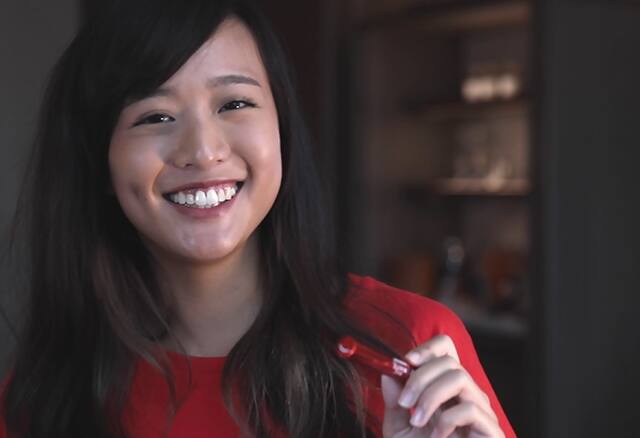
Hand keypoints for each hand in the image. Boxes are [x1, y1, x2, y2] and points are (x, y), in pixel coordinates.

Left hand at [380, 335, 503, 437]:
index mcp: (445, 388)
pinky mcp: (492, 431)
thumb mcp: (399, 426)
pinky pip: (470, 410)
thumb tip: (389, 372)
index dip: (428, 348)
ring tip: (417, 421)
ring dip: (431, 396)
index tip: (406, 361)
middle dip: (420, 377)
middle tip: (404, 402)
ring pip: (459, 378)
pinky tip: (436, 437)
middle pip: (450, 361)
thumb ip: (395, 399)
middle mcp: (466, 394)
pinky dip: (446, 420)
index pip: (446, 350)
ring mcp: (481, 412)